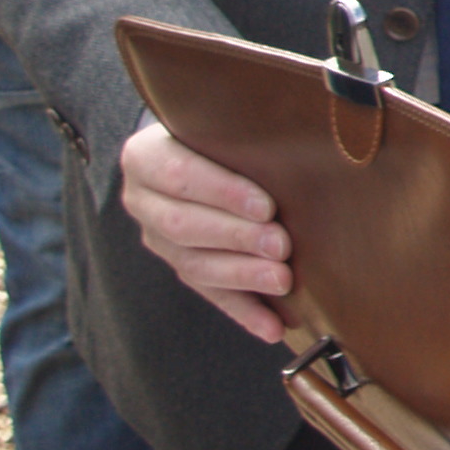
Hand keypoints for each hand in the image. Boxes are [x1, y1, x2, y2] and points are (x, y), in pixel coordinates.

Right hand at [121, 116, 292, 343]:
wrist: (203, 151)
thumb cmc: (228, 131)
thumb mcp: (228, 122)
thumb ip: (249, 131)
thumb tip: (307, 132)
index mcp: (145, 157)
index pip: (179, 175)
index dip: (224, 193)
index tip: (267, 206)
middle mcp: (143, 200)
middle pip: (184, 226)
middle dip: (237, 238)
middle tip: (282, 246)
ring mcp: (159, 240)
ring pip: (194, 264)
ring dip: (242, 276)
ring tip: (283, 282)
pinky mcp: (181, 268)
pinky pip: (211, 295)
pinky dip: (245, 312)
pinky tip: (273, 327)